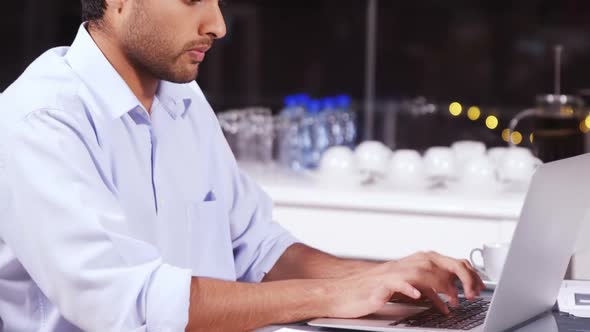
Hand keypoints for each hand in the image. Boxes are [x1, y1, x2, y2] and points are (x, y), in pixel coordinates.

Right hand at [323, 251, 484, 318]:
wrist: (344, 291)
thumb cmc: (375, 289)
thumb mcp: (408, 287)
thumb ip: (430, 287)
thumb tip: (453, 295)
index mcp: (417, 262)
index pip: (449, 261)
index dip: (468, 274)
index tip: (478, 288)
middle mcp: (408, 263)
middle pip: (441, 263)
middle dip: (461, 278)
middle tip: (470, 295)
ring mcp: (394, 273)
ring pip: (423, 272)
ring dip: (440, 287)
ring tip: (450, 302)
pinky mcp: (381, 284)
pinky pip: (398, 283)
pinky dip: (409, 288)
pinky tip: (418, 296)